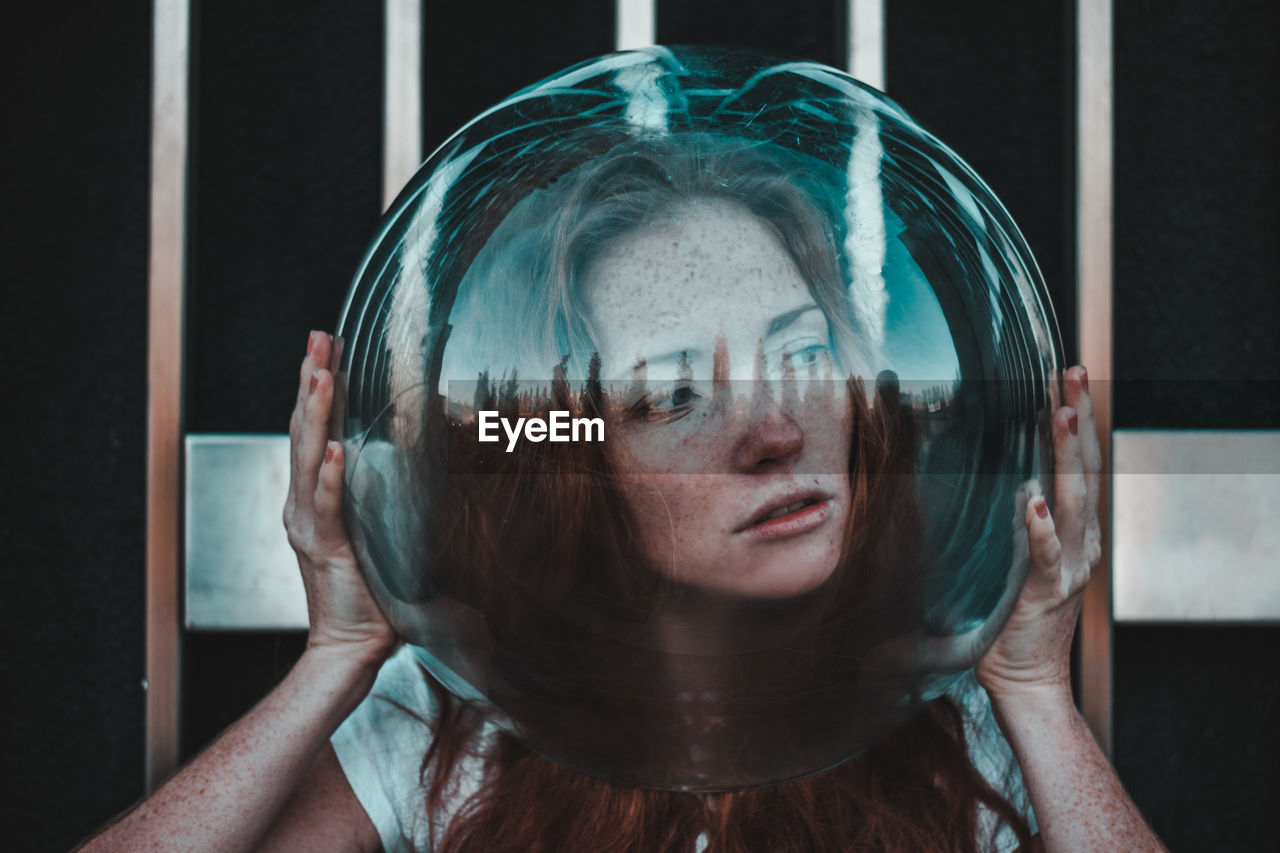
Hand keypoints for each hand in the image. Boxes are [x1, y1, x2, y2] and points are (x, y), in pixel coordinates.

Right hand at [283, 331, 397, 670]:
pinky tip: (334, 449)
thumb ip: (388, 497)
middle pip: (303, 430)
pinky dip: (329, 477)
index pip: (314, 429)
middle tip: (318, 338)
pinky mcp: (324, 549)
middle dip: (311, 380)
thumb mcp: (380, 530)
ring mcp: (308, 524)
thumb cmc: (371, 593)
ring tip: (324, 373)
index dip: (319, 387)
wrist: (352, 647)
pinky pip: (325, 507)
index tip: (328, 347)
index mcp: (315, 496)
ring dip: (317, 413)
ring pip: (308, 457)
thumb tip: (414, 463)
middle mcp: (303, 503)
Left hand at [977, 365, 1101, 701]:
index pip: (1077, 464)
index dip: (1074, 419)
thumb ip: (1000, 524)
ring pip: (1074, 500)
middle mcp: (1078, 542)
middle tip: (1072, 370)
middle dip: (1079, 416)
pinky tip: (1035, 500)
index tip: (1063, 376)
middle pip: (1085, 468)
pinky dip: (1042, 528)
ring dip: (1067, 454)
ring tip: (1060, 412)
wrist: (1027, 682)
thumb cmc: (1009, 622)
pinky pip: (1046, 556)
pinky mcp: (1047, 593)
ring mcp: (1068, 566)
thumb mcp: (1006, 559)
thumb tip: (977, 487)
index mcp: (1071, 530)